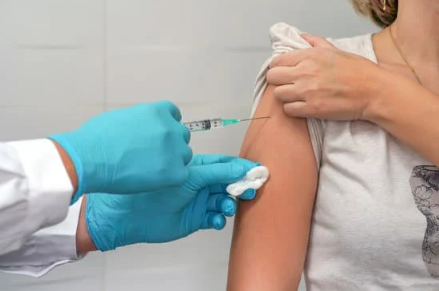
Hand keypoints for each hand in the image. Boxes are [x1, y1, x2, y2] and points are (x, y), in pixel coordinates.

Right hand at [49, 101, 191, 202]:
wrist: (89, 159)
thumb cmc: (96, 139)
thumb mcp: (122, 117)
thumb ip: (140, 121)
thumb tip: (142, 128)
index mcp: (157, 111)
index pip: (174, 115)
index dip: (167, 126)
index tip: (158, 136)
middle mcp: (170, 128)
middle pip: (181, 136)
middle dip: (170, 145)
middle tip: (152, 156)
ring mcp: (174, 150)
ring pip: (184, 156)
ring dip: (172, 162)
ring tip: (149, 170)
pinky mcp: (175, 172)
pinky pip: (181, 175)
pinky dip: (169, 180)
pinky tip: (152, 181)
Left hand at [84, 155, 257, 250]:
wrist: (134, 214)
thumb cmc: (158, 189)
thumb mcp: (192, 175)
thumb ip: (217, 173)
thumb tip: (241, 169)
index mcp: (198, 168)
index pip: (225, 165)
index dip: (241, 167)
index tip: (257, 170)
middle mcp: (200, 184)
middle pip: (228, 184)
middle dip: (239, 187)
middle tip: (249, 190)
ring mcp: (199, 201)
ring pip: (223, 202)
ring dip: (229, 204)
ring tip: (226, 206)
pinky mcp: (197, 219)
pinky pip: (215, 218)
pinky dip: (219, 220)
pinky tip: (216, 220)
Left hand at [267, 34, 380, 119]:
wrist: (374, 91)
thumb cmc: (358, 71)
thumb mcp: (336, 50)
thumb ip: (315, 43)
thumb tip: (303, 37)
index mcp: (309, 56)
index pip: (277, 61)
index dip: (279, 67)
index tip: (285, 71)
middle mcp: (305, 72)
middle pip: (273, 77)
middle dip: (278, 81)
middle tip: (288, 84)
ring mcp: (307, 91)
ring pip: (278, 94)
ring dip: (285, 96)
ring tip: (296, 96)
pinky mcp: (312, 109)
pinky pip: (288, 110)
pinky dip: (293, 109)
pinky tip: (302, 106)